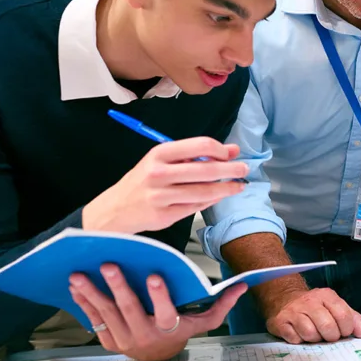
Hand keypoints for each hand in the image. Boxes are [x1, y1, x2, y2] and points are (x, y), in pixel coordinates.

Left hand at [69, 264, 245, 360]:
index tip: (154, 275)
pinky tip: (75, 288)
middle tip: (109, 265)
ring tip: (79, 275)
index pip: (165, 312)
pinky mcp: (108, 340)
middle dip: (118, 286)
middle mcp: (145, 335)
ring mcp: (124, 339)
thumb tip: (242, 285)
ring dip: (92, 293)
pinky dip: (83, 303)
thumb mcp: (204, 322)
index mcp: (169, 328)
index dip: (159, 295)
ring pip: (107, 314)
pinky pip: (93, 320)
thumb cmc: (181, 332)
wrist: (158, 359)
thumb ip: (222, 304)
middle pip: (130, 310)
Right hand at [83, 138, 248, 234]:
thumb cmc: (144, 181)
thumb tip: (232, 150)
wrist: (116, 209)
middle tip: (244, 169)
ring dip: (226, 189)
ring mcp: (161, 196)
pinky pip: (196, 207)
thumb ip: (196, 155)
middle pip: (206, 170)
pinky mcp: (164, 215)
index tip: (231, 155)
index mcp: (159, 153)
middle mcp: (159, 173)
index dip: (221, 150)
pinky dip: (211, 201)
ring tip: (238, 186)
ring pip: (204, 192)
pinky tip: (219, 196)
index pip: (200, 145)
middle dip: (230, 170)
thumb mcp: (164, 161)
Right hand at [267, 288, 360, 343]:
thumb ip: (352, 318)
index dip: (347, 329)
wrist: (285, 299)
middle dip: (331, 336)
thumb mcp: (335, 306)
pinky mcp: (281, 322)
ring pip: (310, 333)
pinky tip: (300, 334)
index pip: (343, 315)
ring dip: (315, 339)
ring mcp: (294, 311)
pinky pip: (295, 338)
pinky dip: (299, 340)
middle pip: (327, 326)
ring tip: (314, 334)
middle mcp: (310, 301)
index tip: (344, 332)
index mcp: (327, 296)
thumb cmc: (315, 306)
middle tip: (329, 335)